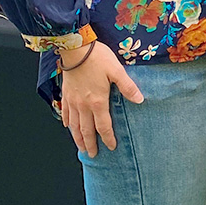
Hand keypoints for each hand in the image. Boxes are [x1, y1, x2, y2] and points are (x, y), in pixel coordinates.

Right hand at [59, 42, 143, 156]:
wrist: (76, 50)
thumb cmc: (98, 58)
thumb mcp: (117, 71)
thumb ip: (128, 87)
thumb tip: (140, 100)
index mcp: (97, 101)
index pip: (103, 126)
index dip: (108, 138)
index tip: (111, 147)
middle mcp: (83, 105)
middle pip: (86, 130)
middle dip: (90, 144)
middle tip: (93, 154)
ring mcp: (72, 101)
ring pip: (74, 126)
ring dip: (77, 138)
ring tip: (81, 147)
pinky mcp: (66, 95)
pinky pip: (65, 113)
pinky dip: (67, 123)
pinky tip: (68, 126)